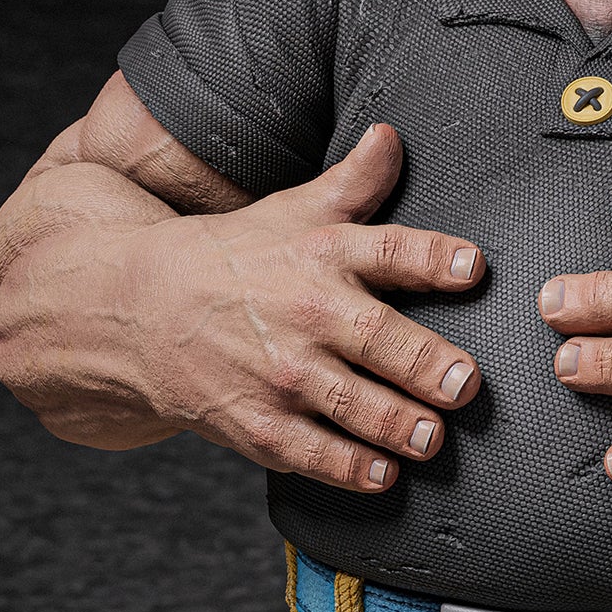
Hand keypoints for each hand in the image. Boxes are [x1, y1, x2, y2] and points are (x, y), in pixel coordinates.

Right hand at [0, 123, 484, 490]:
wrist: (139, 309)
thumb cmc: (234, 258)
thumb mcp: (293, 212)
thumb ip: (354, 183)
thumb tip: (393, 135)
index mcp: (321, 254)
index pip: (388, 250)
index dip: (434, 258)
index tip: (472, 268)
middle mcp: (305, 312)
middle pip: (379, 338)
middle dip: (428, 365)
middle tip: (464, 384)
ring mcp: (280, 373)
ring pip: (353, 406)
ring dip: (400, 426)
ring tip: (432, 438)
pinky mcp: (257, 423)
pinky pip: (313, 453)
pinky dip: (350, 469)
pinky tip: (383, 476)